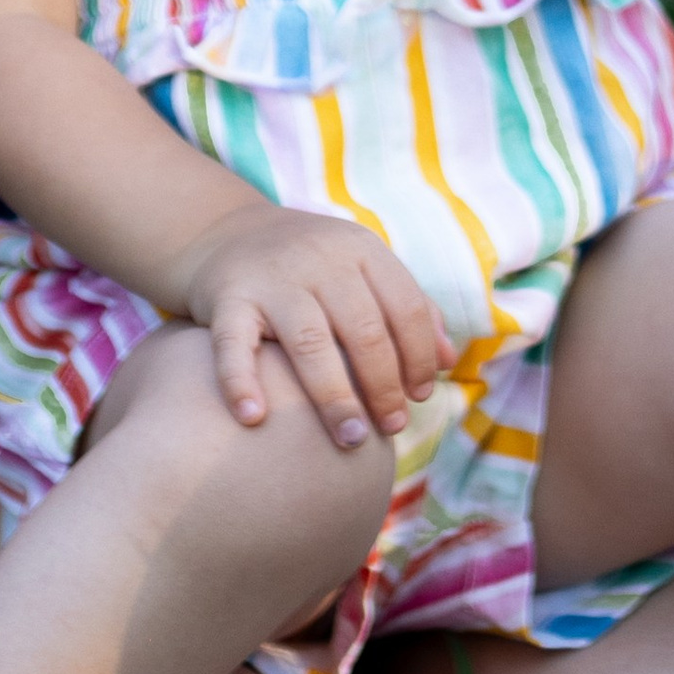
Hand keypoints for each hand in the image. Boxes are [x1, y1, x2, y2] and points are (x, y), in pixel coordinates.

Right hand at [181, 207, 447, 450]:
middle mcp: (319, 259)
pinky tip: (254, 418)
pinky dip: (241, 381)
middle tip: (390, 428)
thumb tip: (447, 360)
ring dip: (335, 397)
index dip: (419, 357)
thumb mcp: (362, 269)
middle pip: (364, 330)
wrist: (225, 234)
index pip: (406, 307)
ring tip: (350, 438)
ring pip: (310, 342)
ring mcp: (271, 278)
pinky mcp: (227, 298)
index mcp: (361, 250)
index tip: (420, 397)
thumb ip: (408, 308)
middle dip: (384, 386)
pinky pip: (233, 343)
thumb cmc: (311, 268)